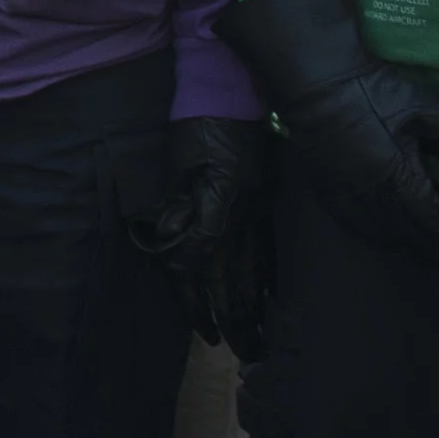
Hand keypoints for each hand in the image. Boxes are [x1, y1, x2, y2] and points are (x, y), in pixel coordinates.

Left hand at [130, 116, 276, 350]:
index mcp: (220, 197)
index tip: (190, 309)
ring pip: (256, 267)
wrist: (236, 89)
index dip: (191, 282)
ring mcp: (261, 208)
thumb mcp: (181, 157)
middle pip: (234, 271)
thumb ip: (177, 200)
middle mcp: (244, 210)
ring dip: (252, 305)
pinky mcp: (269, 203)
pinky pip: (271, 249)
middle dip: (229, 313)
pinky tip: (271, 301)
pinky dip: (270, 279)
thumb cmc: (200, 120)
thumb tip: (167, 237)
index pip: (203, 249)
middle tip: (229, 347)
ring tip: (253, 337)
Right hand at [221, 0, 438, 261]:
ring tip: (429, 246)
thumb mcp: (424, 108)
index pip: (438, 223)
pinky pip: (357, 228)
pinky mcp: (326, 192)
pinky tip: (388, 235)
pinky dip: (379, 236)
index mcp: (402, 180)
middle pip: (413, 237)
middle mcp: (375, 199)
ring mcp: (347, 198)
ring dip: (411, 245)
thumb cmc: (371, 94)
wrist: (314, 84)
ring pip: (384, 237)